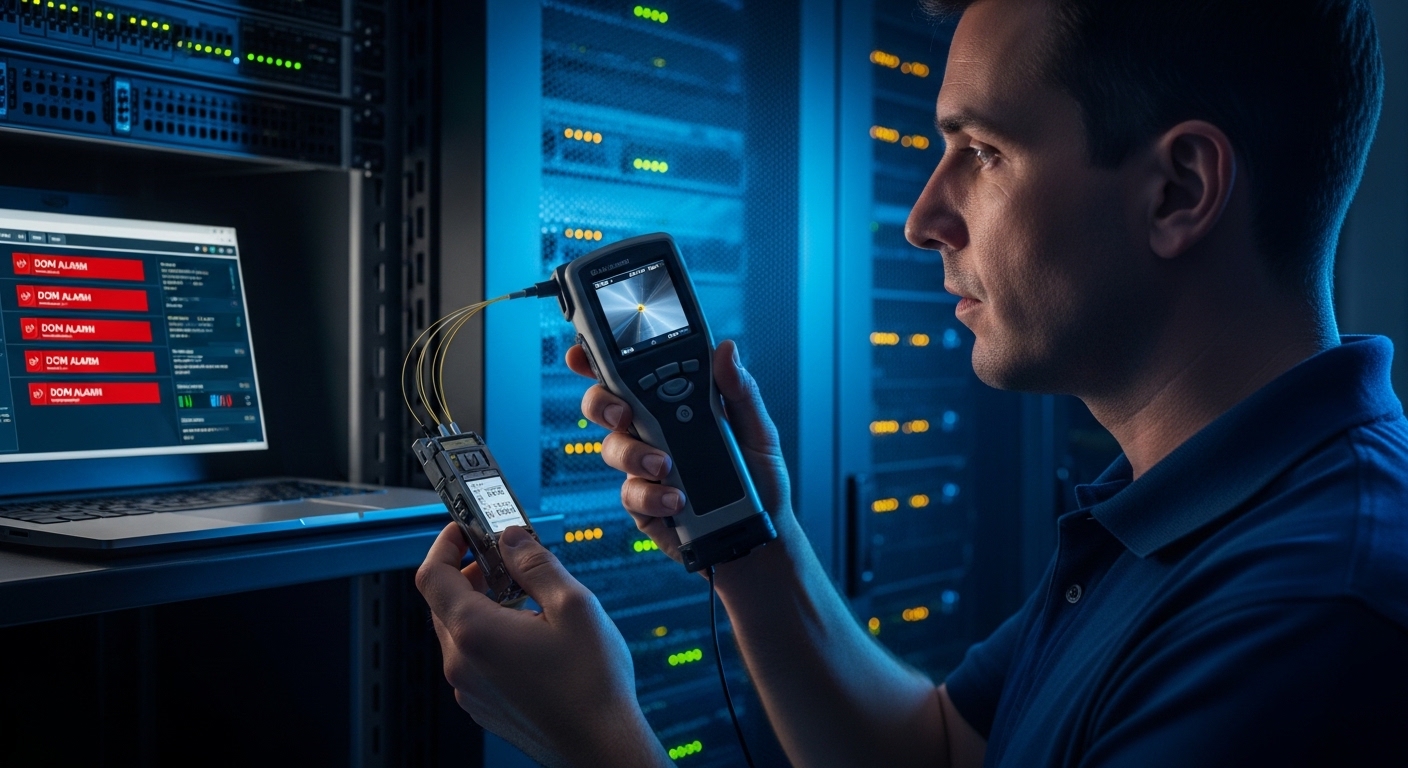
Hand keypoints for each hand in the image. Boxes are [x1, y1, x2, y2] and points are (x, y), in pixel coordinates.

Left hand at [416, 523, 669, 767]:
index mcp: (475, 632)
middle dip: (468, 571)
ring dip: (481, 603)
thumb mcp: (573, 605)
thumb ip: (536, 565)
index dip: (444, 543)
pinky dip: (489, 634)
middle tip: (504, 558)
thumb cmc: (591, 685)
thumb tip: (512, 539)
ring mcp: (469, 688)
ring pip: (458, 630)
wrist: (600, 746)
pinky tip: (529, 633)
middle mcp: (461, 662)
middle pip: (442, 601)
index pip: (432, 574)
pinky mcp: (483, 704)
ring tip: (525, 596)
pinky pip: (471, 658)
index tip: (465, 529)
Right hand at [566, 339, 794, 563]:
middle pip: (606, 406)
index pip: (633, 374)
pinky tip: (676, 499)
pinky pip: (630, 493)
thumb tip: (726, 350)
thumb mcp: (758, 430)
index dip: (599, 359)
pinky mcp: (644, 503)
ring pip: (613, 449)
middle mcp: (653, 432)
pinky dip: (652, 494)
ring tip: (665, 465)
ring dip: (633, 454)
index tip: (581, 352)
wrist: (759, 535)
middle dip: (601, 403)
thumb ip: (740, 391)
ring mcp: (644, 468)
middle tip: (622, 413)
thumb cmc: (760, 479)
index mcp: (676, 406)